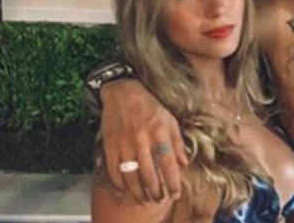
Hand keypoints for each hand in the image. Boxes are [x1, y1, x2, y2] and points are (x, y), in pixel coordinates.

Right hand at [101, 79, 187, 202]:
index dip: (173, 182)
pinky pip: (114, 171)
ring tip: (145, 200)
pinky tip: (126, 191)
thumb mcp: (169, 120)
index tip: (176, 194)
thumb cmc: (149, 106)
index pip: (168, 163)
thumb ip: (177, 142)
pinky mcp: (110, 145)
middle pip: (149, 174)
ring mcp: (124, 143)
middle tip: (159, 200)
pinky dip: (120, 184)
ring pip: (131, 176)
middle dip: (155, 192)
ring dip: (139, 192)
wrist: (122, 92)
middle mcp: (142, 139)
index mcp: (160, 132)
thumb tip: (184, 163)